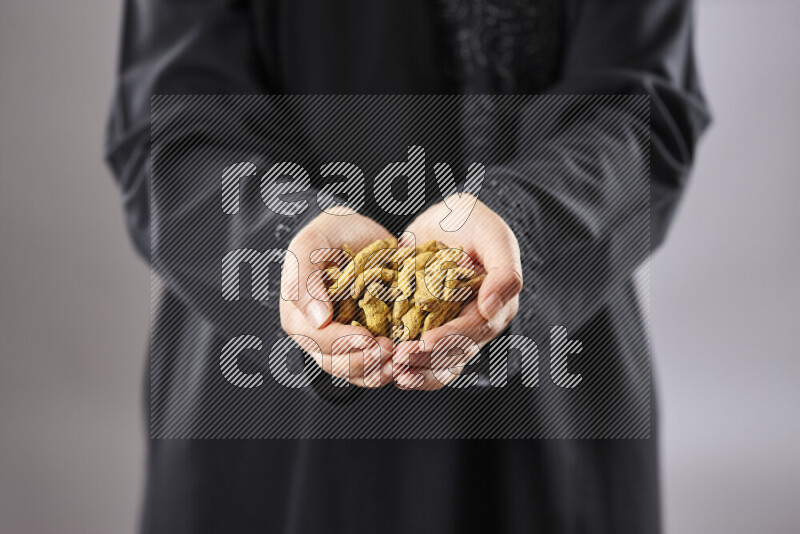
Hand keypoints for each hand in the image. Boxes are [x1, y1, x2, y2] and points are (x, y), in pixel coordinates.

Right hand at [280, 208, 394, 387]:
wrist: (357, 233)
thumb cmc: (331, 234)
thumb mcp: (311, 244)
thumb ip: (304, 278)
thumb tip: (317, 319)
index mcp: (297, 313)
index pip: (316, 338)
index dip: (341, 342)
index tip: (367, 339)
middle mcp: (315, 333)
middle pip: (333, 361)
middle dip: (363, 361)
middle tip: (390, 351)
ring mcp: (340, 340)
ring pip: (352, 370)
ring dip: (375, 371)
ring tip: (399, 361)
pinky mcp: (363, 342)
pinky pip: (370, 367)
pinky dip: (385, 368)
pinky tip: (402, 362)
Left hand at [389, 195, 522, 389]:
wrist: (442, 220)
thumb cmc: (470, 221)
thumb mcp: (491, 233)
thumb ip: (503, 269)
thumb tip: (491, 308)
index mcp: (498, 304)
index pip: (475, 329)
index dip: (451, 338)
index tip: (426, 343)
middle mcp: (479, 323)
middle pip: (457, 353)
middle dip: (428, 359)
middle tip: (399, 358)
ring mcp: (455, 330)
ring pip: (442, 365)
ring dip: (419, 372)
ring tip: (395, 370)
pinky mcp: (432, 330)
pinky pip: (425, 359)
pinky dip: (411, 368)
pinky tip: (392, 370)